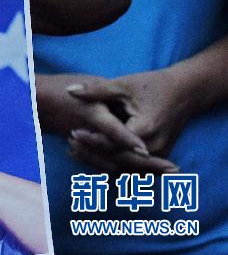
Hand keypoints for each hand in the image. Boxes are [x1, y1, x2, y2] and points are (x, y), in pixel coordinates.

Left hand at [36, 74, 176, 174]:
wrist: (185, 93)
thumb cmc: (152, 85)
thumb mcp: (123, 85)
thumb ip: (96, 90)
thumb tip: (69, 91)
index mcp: (145, 129)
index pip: (113, 143)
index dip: (91, 140)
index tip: (73, 133)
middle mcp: (155, 147)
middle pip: (117, 161)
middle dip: (93, 154)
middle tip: (71, 146)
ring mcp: (159, 156)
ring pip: (125, 169)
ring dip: (101, 163)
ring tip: (77, 153)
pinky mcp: (159, 158)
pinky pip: (134, 169)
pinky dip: (114, 165)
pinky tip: (94, 157)